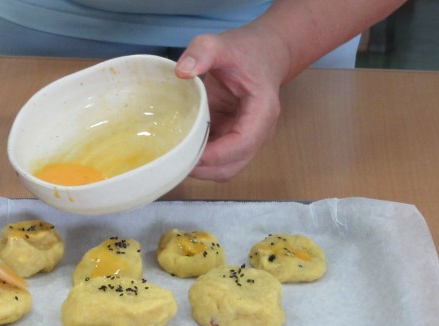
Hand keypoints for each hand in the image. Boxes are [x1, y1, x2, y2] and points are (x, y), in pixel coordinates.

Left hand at [175, 27, 288, 181]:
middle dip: (204, 169)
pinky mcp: (234, 140)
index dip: (215, 155)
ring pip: (225, 168)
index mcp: (262, 112)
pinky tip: (181, 150)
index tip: (187, 153)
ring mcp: (248, 139)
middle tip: (174, 160)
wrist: (264, 53)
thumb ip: (202, 51)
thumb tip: (182, 72)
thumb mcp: (221, 43)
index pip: (242, 144)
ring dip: (201, 169)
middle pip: (232, 166)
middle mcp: (259, 132)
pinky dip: (200, 161)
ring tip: (175, 158)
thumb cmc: (245, 51)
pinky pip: (218, 160)